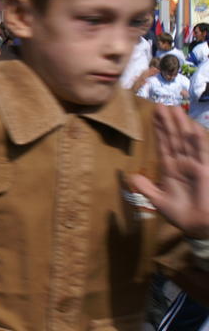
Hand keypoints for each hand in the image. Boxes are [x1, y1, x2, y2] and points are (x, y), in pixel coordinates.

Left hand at [131, 104, 208, 238]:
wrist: (196, 227)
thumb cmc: (180, 214)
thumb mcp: (157, 200)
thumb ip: (145, 187)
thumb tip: (130, 176)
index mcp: (170, 168)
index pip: (163, 144)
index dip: (158, 130)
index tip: (154, 114)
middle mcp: (182, 163)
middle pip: (173, 138)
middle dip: (168, 121)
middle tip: (161, 103)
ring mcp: (194, 165)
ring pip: (185, 141)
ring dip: (180, 125)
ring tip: (174, 108)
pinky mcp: (205, 170)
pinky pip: (201, 153)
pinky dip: (197, 141)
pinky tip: (192, 128)